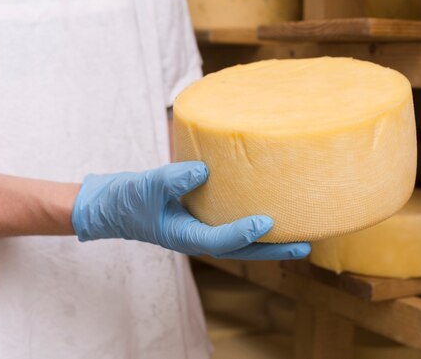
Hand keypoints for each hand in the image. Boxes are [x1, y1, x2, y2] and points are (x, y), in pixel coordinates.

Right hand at [71, 161, 310, 259]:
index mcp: (185, 236)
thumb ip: (172, 179)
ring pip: (243, 244)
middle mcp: (200, 239)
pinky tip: (277, 218)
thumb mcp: (146, 186)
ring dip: (271, 243)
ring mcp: (204, 232)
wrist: (116, 204)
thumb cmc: (129, 197)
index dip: (244, 233)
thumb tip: (203, 170)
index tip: (267, 222)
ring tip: (303, 238)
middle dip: (273, 251)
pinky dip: (256, 228)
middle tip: (305, 247)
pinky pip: (236, 229)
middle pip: (243, 251)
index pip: (220, 241)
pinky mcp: (206, 221)